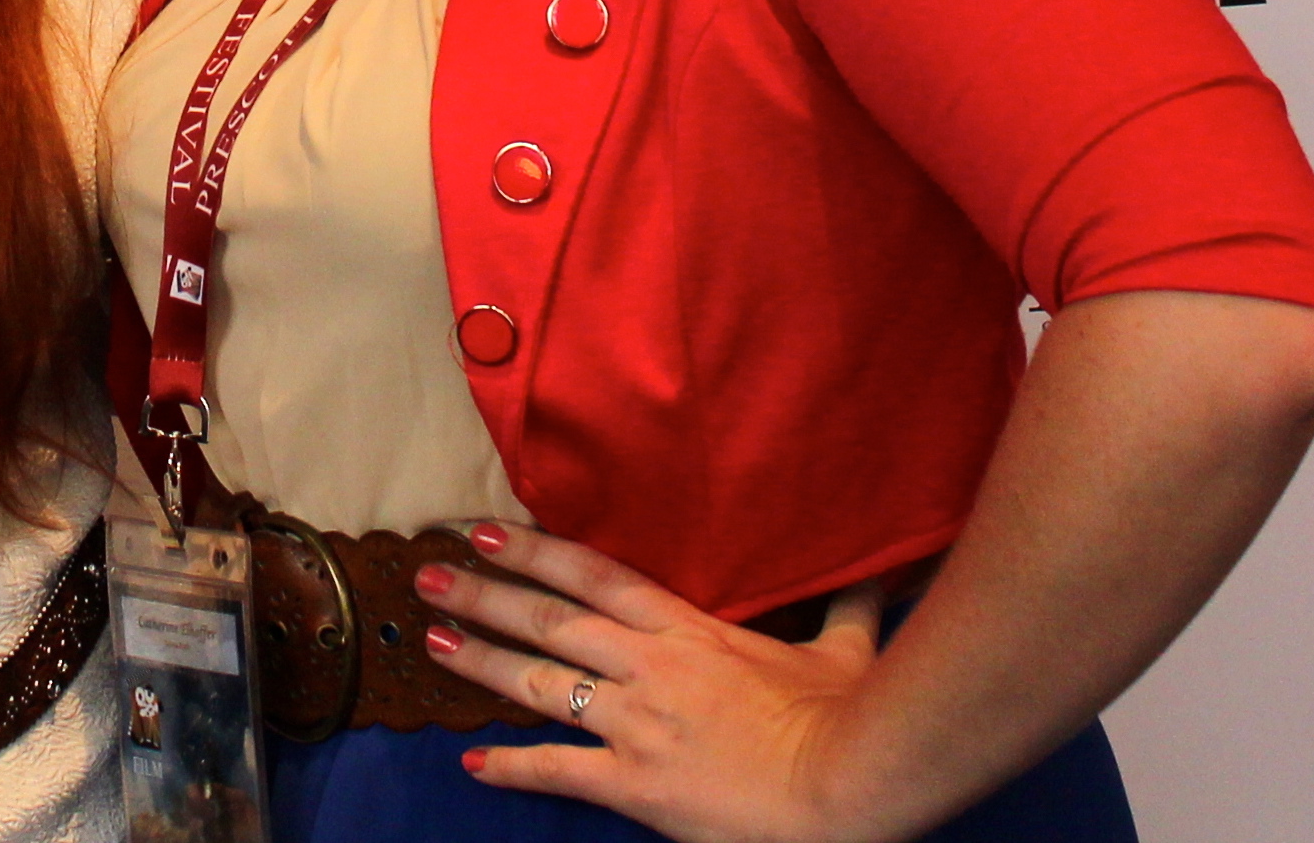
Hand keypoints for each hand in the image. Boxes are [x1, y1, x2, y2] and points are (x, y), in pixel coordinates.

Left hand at [417, 528, 886, 842]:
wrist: (848, 782)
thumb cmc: (847, 717)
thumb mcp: (846, 649)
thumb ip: (850, 606)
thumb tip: (884, 571)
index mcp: (690, 627)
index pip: (594, 576)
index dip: (535, 549)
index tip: (484, 530)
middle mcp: (651, 664)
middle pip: (550, 620)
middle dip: (485, 595)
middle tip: (429, 577)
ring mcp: (638, 722)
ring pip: (543, 684)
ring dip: (484, 663)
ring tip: (433, 644)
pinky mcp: (638, 782)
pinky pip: (562, 771)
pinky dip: (514, 766)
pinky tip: (473, 761)